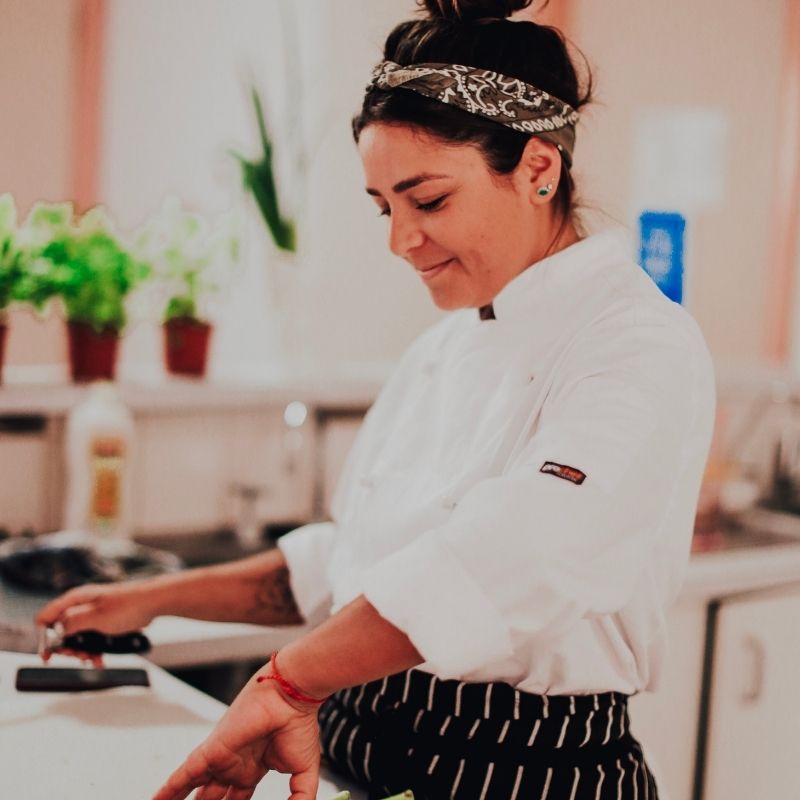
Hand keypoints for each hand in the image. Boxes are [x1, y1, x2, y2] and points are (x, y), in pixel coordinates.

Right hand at [35, 580, 158, 661]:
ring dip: (82, 651)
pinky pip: (92, 637)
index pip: (46, 617)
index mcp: (75, 600)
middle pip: (61, 630)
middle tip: (78, 656)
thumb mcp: (94, 618)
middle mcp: (81, 605)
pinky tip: (100, 659)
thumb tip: (56, 630)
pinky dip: (94, 649)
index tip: (49, 655)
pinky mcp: (104, 620)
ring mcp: (93, 613)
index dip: (44, 637)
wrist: (153, 602)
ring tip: (92, 659)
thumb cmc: (127, 606)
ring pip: (78, 636)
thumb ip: (71, 623)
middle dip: (67, 647)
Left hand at [151, 672, 321, 799]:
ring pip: (194, 790)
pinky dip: (168, 791)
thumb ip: (300, 799)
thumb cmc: (299, 724)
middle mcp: (234, 764)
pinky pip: (182, 776)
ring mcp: (221, 759)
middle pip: (213, 798)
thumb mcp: (304, 773)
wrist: (292, 697)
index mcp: (254, 768)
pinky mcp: (211, 752)